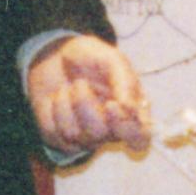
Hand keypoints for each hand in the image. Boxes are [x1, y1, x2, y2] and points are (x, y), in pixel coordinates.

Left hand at [26, 34, 149, 155]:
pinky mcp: (63, 139)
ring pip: (79, 134)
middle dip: (92, 111)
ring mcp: (87, 137)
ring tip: (74, 84)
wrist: (57, 55)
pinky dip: (56, 106)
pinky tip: (60, 95)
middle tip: (81, 85)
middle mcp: (112, 129)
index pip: (140, 137)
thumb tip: (129, 107)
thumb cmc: (91, 59)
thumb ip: (125, 82)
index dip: (129, 128)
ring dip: (72, 100)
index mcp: (132, 112)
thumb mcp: (113, 60)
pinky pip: (56, 132)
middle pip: (109, 138)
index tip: (111, 104)